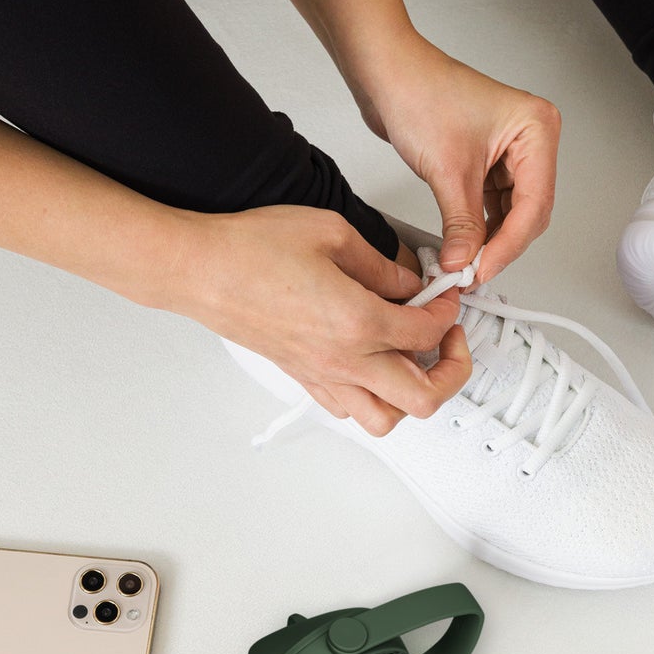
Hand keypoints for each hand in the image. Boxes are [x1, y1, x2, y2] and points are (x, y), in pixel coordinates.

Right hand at [172, 204, 469, 435]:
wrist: (200, 270)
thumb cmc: (251, 250)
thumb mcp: (332, 233)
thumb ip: (382, 264)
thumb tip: (409, 282)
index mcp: (359, 322)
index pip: (429, 331)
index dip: (448, 309)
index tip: (445, 295)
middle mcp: (345, 361)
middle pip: (424, 396)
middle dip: (453, 370)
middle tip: (450, 340)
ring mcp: (323, 377)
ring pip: (387, 420)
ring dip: (411, 396)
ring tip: (415, 362)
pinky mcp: (304, 380)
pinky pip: (351, 410)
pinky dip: (373, 398)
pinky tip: (374, 366)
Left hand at [355, 35, 560, 284]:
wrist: (385, 72)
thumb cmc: (418, 91)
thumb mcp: (447, 170)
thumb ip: (461, 224)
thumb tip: (464, 263)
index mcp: (536, 129)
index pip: (534, 204)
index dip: (509, 244)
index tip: (482, 270)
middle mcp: (530, 139)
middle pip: (528, 212)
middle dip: (500, 245)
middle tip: (473, 271)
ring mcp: (509, 151)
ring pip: (511, 213)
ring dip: (489, 239)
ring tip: (464, 262)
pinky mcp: (487, 161)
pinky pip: (492, 206)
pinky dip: (478, 227)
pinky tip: (463, 244)